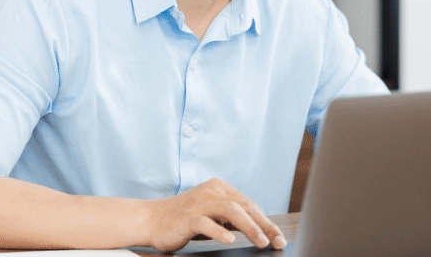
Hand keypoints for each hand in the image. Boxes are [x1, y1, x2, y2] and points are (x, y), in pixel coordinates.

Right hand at [147, 178, 286, 252]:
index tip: (279, 238)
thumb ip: (231, 217)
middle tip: (277, 241)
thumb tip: (259, 229)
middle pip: (244, 206)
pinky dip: (219, 231)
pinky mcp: (187, 217)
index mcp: (219, 188)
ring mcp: (199, 203)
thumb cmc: (184, 219)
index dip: (266, 221)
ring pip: (231, 211)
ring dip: (250, 227)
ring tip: (261, 242)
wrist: (151, 219)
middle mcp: (212, 192)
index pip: (249, 204)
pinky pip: (206, 223)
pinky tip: (230, 239)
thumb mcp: (212, 214)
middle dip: (264, 225)